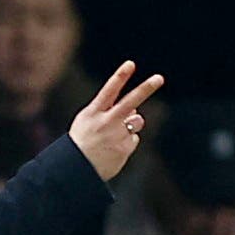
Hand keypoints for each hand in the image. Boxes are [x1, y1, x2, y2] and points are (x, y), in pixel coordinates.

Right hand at [69, 61, 164, 182]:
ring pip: (137, 121)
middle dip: (145, 89)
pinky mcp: (124, 149)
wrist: (74, 171)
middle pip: (129, 102)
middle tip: (159, 78)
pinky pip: (133, 139)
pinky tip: (112, 150)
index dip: (120, 76)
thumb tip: (135, 109)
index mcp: (93, 113)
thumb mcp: (86, 121)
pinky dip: (125, 143)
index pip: (108, 91)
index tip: (131, 64)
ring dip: (132, 123)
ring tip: (114, 135)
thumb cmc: (81, 142)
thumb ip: (109, 110)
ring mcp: (116, 136)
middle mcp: (105, 123)